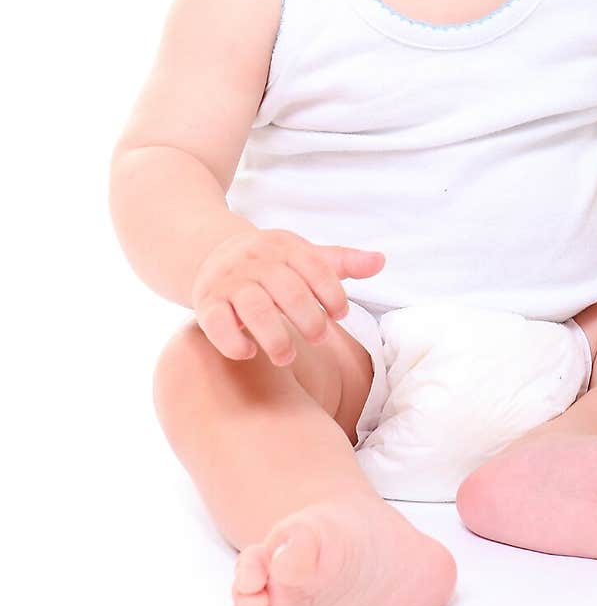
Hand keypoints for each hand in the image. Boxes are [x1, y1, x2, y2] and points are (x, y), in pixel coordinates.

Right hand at [190, 228, 384, 365]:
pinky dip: (232, 341)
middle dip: (308, 318)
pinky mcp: (206, 303)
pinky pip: (215, 322)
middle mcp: (256, 262)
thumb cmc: (272, 263)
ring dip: (275, 336)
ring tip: (288, 357)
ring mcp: (229, 282)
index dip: (332, 293)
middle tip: (320, 339)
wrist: (212, 255)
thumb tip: (381, 261)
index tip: (341, 314)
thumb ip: (341, 262)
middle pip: (287, 289)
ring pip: (253, 307)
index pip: (315, 267)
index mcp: (284, 247)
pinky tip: (249, 353)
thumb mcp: (305, 256)